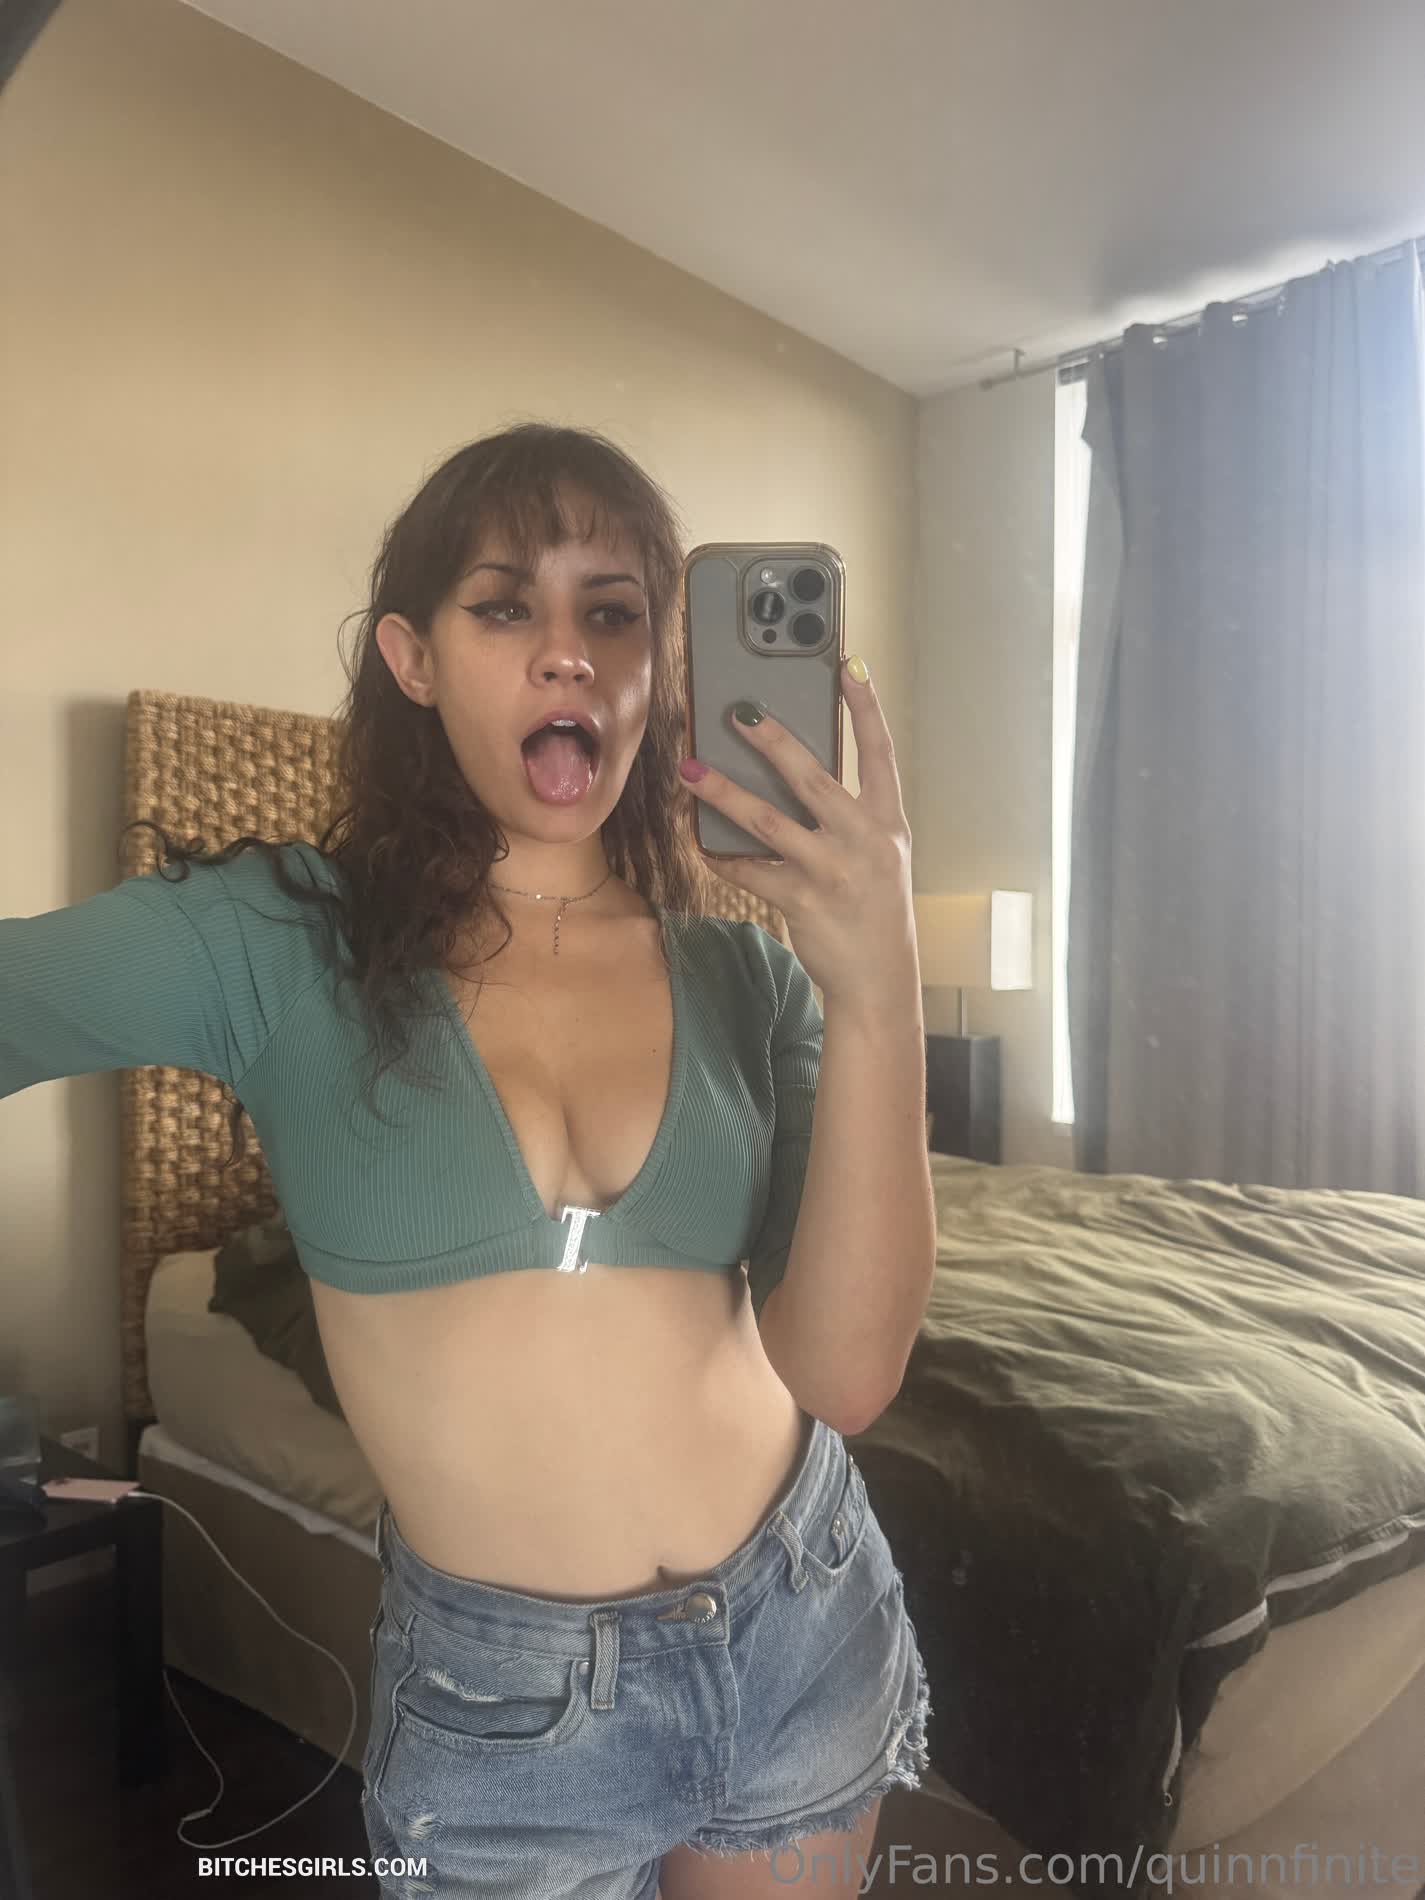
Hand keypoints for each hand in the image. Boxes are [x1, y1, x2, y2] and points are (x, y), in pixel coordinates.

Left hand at [678, 656, 915, 1010]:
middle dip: (773, 742)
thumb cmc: (875, 909)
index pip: (880, 752)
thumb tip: (795, 772)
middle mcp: (865, 841)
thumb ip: (849, 816)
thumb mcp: (880, 856)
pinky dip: (722, 854)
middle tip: (738, 713)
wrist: (881, 978)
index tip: (848, 664)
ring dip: (723, 793)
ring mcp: (833, 871)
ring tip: (691, 771)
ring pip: (768, 821)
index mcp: (889, 823)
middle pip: (813, 778)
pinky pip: (750, 869)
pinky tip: (701, 841)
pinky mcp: (802, 901)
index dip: (866, 707)